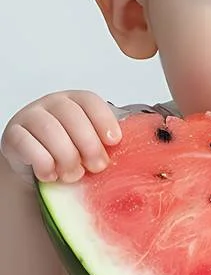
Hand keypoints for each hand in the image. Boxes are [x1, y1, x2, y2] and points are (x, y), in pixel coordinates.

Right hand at [2, 91, 121, 182]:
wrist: (33, 164)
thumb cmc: (67, 150)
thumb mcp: (88, 142)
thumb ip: (105, 141)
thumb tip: (133, 150)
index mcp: (74, 100)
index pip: (90, 101)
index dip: (104, 120)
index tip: (115, 141)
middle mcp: (52, 103)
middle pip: (72, 116)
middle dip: (89, 144)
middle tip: (98, 166)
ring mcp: (29, 116)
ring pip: (50, 130)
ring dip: (66, 156)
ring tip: (74, 175)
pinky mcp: (13, 134)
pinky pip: (27, 145)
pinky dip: (43, 163)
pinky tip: (51, 174)